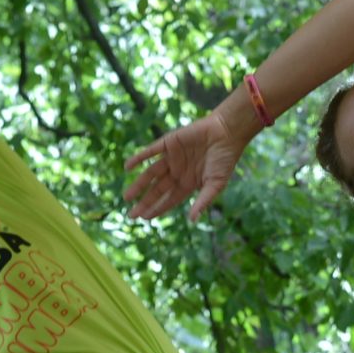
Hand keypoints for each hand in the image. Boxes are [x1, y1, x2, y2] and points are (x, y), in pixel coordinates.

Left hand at [123, 113, 243, 222]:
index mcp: (189, 183)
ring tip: (126, 197)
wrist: (227, 133)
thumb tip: (192, 220)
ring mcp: (172, 158)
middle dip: (145, 202)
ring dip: (138, 184)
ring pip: (150, 173)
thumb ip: (203, 201)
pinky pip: (150, 152)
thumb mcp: (216, 184)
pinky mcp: (168, 143)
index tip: (145, 218)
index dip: (157, 208)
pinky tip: (128, 167)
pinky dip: (138, 158)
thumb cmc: (226, 159)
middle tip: (131, 215)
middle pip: (157, 189)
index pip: (169, 199)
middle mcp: (178, 172)